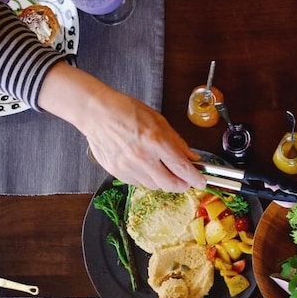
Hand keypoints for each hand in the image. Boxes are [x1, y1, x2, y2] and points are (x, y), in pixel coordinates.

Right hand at [38, 65, 204, 191]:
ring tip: (162, 169)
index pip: (182, 168)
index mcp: (156, 141)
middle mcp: (142, 158)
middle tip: (185, 181)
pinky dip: (147, 178)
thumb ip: (177, 142)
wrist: (96, 113)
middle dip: (181, 185)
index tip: (201, 182)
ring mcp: (129, 167)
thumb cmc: (127, 111)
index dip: (195, 179)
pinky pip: (139, 183)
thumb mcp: (159, 121)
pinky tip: (145, 167)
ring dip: (163, 181)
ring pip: (155, 186)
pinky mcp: (118, 173)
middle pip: (170, 185)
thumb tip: (192, 158)